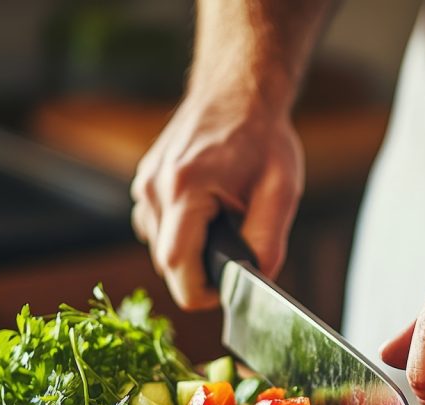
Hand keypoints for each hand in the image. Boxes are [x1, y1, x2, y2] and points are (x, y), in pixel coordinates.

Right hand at [131, 90, 303, 308]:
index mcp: (185, 190)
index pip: (178, 270)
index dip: (204, 293)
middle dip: (202, 272)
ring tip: (222, 225)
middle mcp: (154, 189)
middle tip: (235, 250)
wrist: (237, 92)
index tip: (229, 289)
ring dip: (191, 252)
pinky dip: (180, 234)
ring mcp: (144, 185)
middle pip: (168, 265)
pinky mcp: (144, 183)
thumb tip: (255, 281)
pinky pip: (156, 229)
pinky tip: (205, 214)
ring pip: (161, 249)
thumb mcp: (280, 192)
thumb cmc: (262, 138)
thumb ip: (268, 244)